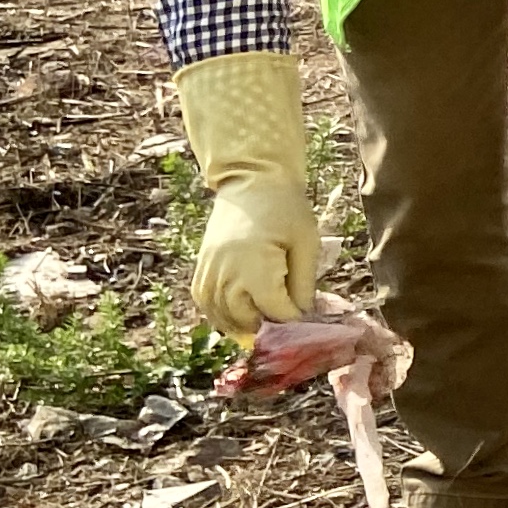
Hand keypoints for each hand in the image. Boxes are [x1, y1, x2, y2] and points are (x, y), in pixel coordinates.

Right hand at [175, 52, 319, 337]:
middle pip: (245, 320)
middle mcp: (225, 273)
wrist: (251, 180)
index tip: (306, 314)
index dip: (292, 318)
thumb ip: (304, 282)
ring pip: (221, 317)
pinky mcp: (200, 269)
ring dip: (242, 326)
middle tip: (286, 324)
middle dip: (268, 326)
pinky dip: (221, 315)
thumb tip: (303, 315)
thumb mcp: (306, 242)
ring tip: (264, 323)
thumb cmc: (286, 208)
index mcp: (254, 266)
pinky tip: (239, 315)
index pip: (273, 311)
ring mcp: (209, 272)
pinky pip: (206, 304)